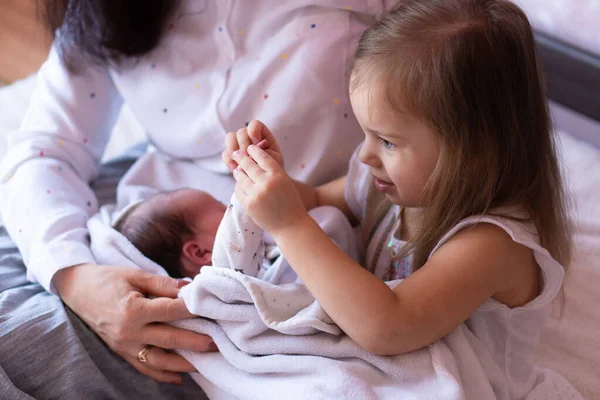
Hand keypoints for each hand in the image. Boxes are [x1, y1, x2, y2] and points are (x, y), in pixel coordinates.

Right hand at [53, 263, 215, 384]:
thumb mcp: (135, 275)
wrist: (76, 290)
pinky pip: (143, 367)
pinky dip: (161, 374)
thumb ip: (162, 284)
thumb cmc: (107, 279)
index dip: (193, 309)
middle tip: (216, 342)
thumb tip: (189, 288)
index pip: (170, 311)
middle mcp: (129, 332)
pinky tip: (178, 377)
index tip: (211, 308)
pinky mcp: (121, 352)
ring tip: (204, 362)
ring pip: (158, 360)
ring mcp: (124, 346)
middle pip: (169, 339)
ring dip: (183, 363)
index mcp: (133, 310)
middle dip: (195, 341)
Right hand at [222, 120, 283, 170]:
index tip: (257, 142)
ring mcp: (239, 144)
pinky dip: (229, 160)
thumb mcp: (273, 159)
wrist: (268, 181)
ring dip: (233, 149)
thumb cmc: (273, 168)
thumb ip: (263, 153)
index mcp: (262, 134)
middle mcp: (249, 136)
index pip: (254, 124)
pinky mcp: (232, 155)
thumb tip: (248, 151)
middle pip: (241, 132)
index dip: (253, 131)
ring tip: (239, 162)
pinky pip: (225, 153)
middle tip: (247, 156)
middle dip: (243, 144)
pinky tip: (234, 168)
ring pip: (230, 138)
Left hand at [231, 144, 308, 234]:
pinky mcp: (249, 205)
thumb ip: (272, 172)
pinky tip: (240, 184)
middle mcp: (266, 183)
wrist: (291, 226)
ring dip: (238, 172)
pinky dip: (238, 186)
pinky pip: (239, 191)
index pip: (262, 157)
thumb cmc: (290, 202)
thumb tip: (252, 160)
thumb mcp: (285, 182)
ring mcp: (256, 195)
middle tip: (236, 153)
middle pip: (249, 165)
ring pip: (241, 177)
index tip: (249, 147)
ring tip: (237, 169)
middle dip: (241, 158)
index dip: (254, 150)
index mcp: (278, 175)